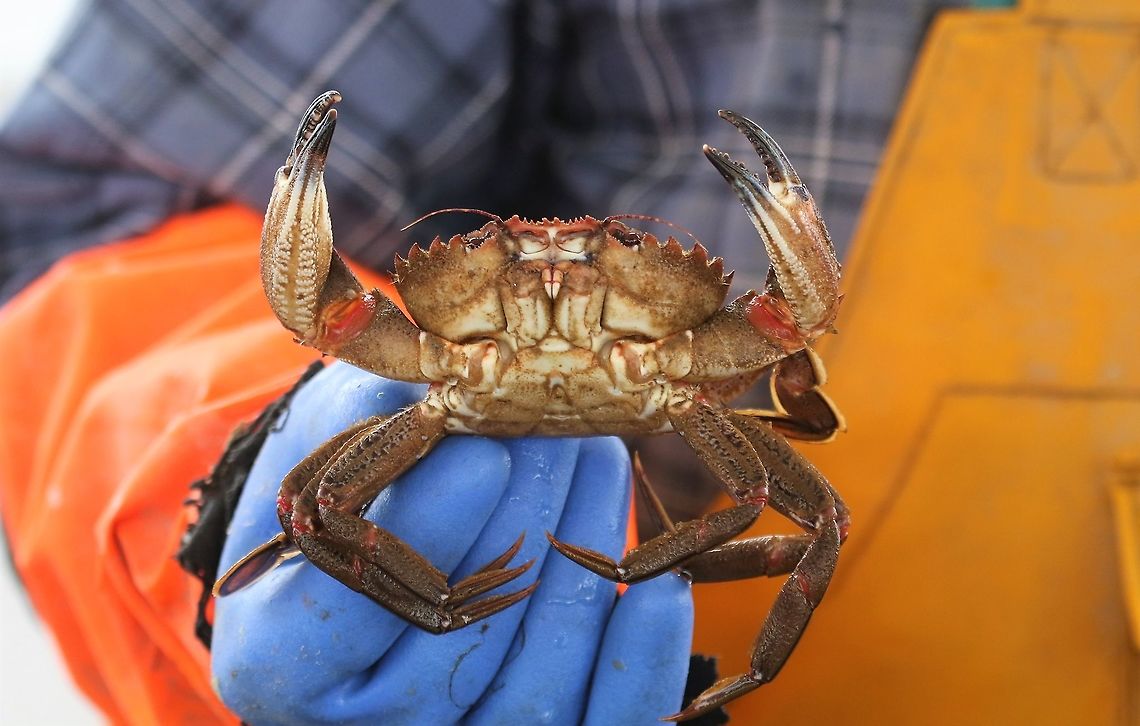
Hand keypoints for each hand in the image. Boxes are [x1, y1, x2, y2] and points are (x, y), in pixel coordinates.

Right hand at [212, 362, 693, 724]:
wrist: (363, 575)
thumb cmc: (341, 501)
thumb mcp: (325, 450)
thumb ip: (369, 428)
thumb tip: (459, 399)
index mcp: (278, 657)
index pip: (347, 604)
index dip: (425, 526)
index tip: (483, 451)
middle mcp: (355, 721)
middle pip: (452, 641)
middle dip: (523, 523)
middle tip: (563, 435)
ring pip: (529, 688)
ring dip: (582, 572)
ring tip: (602, 469)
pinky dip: (636, 667)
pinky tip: (660, 591)